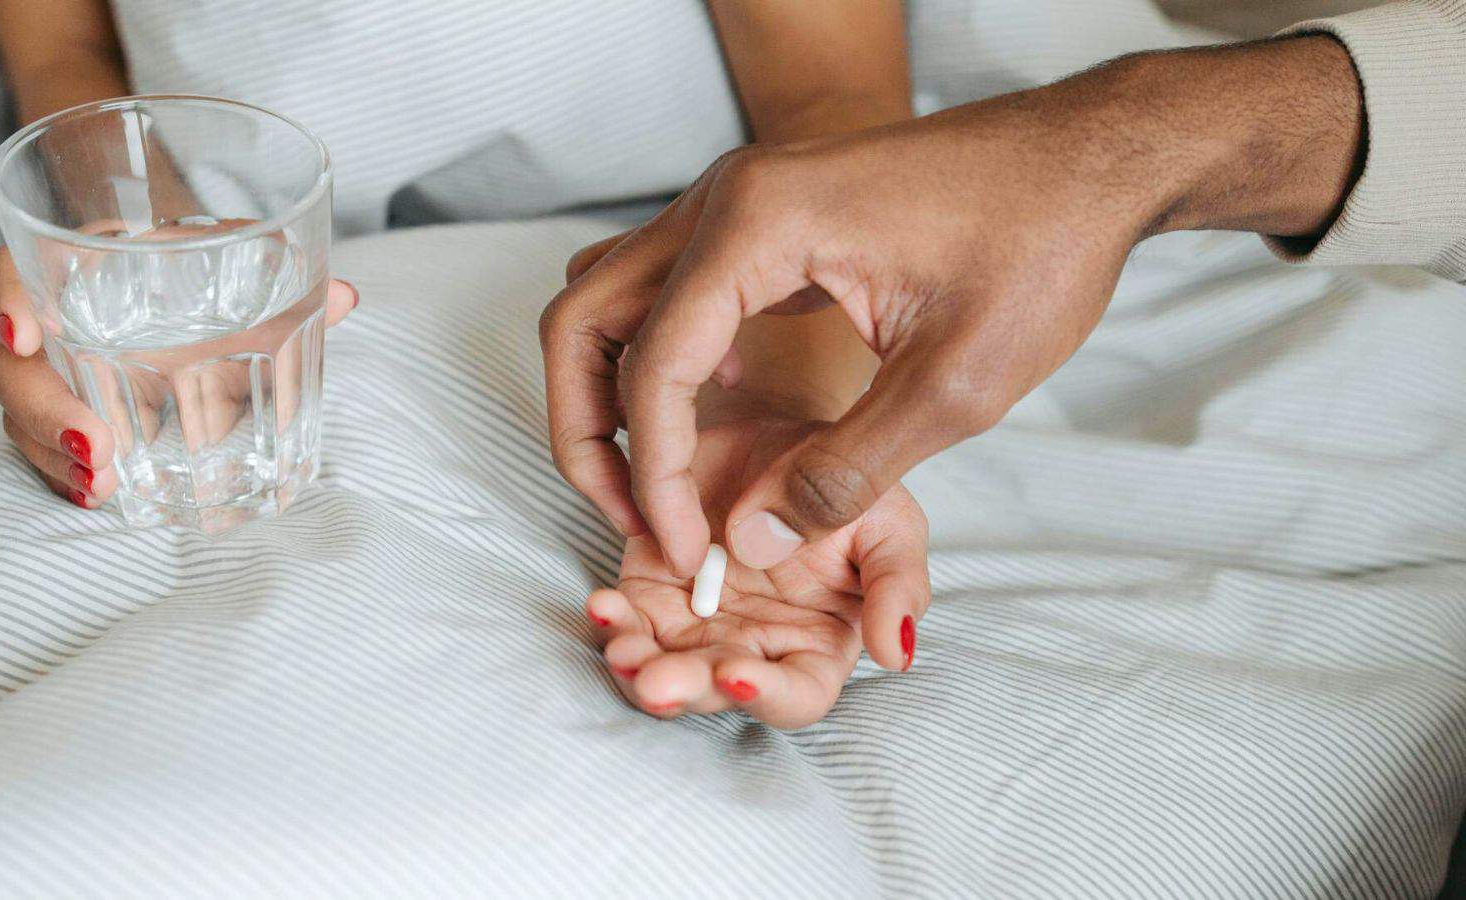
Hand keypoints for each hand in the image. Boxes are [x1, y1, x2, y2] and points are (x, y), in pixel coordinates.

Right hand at [0, 222, 358, 507]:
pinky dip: (70, 477)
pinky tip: (98, 497)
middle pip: (15, 366)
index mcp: (86, 269)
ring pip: (27, 418)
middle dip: (44, 409)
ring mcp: (63, 378)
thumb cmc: (210, 271)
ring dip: (56, 456)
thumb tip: (347, 298)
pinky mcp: (79, 421)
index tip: (25, 335)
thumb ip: (282, 275)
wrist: (201, 293)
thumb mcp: (243, 267)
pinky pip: (52, 453)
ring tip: (101, 485)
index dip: (6, 298)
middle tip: (96, 443)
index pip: (16, 270)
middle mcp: (61, 324)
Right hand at [542, 36, 1362, 577]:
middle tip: (628, 518)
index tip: (684, 549)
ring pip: (609, 299)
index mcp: (760, 223)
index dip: (654, 474)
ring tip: (647, 484)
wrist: (1089, 160)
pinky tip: (700, 426)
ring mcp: (736, 201)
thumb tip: (746, 541)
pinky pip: (662, 291)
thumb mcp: (955, 384)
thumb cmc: (1039, 244)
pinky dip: (650, 361)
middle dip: (586, 430)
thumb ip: (844, 472)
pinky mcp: (759, 218)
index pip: (652, 364)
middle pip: (585, 317)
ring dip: (605, 392)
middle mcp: (725, 198)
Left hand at [585, 416, 928, 728]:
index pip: (794, 696)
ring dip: (635, 664)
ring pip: (659, 666)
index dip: (765, 696)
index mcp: (814, 644)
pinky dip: (610, 619)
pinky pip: (625, 618)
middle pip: (713, 691)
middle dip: (682, 687)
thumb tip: (894, 654)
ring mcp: (694, 622)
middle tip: (655, 676)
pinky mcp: (649, 589)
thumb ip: (896, 586)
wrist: (777, 426)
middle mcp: (751, 644)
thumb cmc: (844, 481)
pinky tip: (603, 603)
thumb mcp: (888, 522)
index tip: (734, 672)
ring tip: (622, 646)